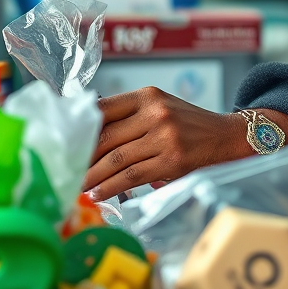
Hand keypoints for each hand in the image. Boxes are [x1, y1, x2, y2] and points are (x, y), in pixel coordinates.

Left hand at [82, 88, 287, 200]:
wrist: (225, 135)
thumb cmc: (187, 123)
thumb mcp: (159, 107)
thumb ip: (129, 115)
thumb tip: (86, 136)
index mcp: (148, 95)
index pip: (104, 108)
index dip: (80, 126)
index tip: (62, 140)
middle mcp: (155, 112)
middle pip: (106, 137)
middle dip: (81, 156)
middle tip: (63, 168)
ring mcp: (164, 136)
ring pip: (115, 159)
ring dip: (90, 176)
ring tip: (75, 185)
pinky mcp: (170, 161)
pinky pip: (131, 176)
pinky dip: (109, 187)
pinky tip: (97, 193)